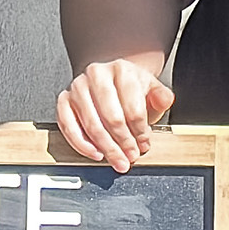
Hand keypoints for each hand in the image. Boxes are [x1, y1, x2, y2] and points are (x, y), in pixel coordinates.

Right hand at [56, 58, 174, 171]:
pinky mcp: (64, 100)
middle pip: (111, 117)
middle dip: (123, 142)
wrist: (111, 81)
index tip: (144, 144)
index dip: (140, 131)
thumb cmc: (130, 90)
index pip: (132, 106)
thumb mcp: (151, 90)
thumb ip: (161, 96)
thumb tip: (164, 100)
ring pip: (91, 124)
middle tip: (131, 156)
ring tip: (117, 159)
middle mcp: (96, 74)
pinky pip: (68, 126)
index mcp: (121, 69)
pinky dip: (81, 144)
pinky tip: (95, 153)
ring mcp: (77, 87)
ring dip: (106, 147)